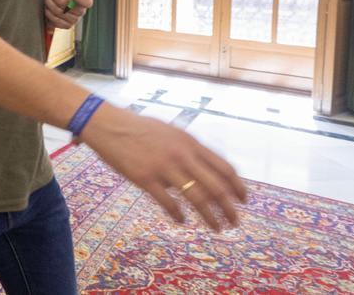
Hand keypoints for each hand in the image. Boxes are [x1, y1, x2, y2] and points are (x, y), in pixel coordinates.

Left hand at [46, 0, 91, 28]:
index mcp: (85, 1)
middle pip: (70, 7)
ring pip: (60, 14)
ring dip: (50, 4)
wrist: (60, 1)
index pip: (87, 2)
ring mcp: (73, 20)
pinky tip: (47, 8)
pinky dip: (49, 14)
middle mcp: (81, 12)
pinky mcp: (65, 26)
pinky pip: (55, 22)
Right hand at [82, 105, 247, 230]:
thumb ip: (189, 151)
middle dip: (230, 208)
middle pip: (216, 187)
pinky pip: (168, 202)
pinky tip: (181, 221)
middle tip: (235, 223)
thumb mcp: (171, 133)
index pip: (224, 167)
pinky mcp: (145, 178)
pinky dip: (178, 215)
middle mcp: (182, 155)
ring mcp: (164, 167)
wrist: (109, 125)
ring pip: (197, 198)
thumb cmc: (140, 128)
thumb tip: (203, 171)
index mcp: (190, 143)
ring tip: (216, 228)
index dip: (238, 186)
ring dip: (210, 217)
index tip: (244, 200)